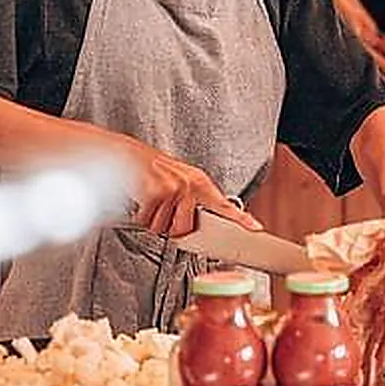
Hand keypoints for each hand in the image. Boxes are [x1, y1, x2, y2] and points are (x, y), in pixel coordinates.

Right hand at [126, 140, 260, 237]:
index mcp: (200, 183)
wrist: (129, 156)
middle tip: (163, 211)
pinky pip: (147, 221)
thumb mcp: (181, 180)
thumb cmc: (154, 171)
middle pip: (185, 229)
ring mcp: (173, 189)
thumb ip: (193, 201)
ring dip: (153, 220)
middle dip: (171, 226)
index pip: (224, 205)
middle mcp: (190, 185)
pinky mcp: (155, 193)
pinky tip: (141, 200)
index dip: (241, 219)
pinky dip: (140, 216)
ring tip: (151, 202)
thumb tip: (196, 227)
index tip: (255, 228)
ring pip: (163, 228)